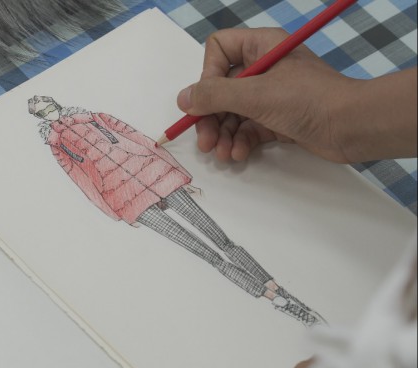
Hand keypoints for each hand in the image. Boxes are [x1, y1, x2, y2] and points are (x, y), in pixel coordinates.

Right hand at [178, 28, 416, 162]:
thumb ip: (214, 95)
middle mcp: (263, 67)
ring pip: (231, 112)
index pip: (218, 50)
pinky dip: (240, 142)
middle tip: (205, 140)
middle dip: (210, 117)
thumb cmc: (309, 100)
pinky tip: (239, 154)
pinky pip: (247, 128)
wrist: (351, 126)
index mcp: (260, 46)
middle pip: (220, 88)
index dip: (208, 75)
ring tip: (223, 153)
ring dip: (223, 135)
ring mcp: (270, 94)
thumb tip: (183, 99)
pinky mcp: (277, 118)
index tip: (208, 99)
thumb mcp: (255, 95)